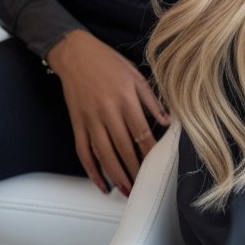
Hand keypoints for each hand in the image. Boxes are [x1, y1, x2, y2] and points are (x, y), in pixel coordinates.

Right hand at [45, 29, 169, 194]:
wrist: (76, 55)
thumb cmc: (108, 62)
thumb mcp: (135, 74)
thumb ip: (151, 99)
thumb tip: (167, 121)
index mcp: (125, 99)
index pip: (141, 132)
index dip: (150, 151)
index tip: (157, 164)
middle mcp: (108, 112)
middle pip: (123, 148)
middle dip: (135, 169)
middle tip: (144, 185)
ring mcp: (90, 120)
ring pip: (104, 154)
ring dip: (116, 175)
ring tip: (126, 190)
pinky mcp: (77, 124)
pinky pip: (84, 152)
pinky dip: (92, 171)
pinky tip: (101, 183)